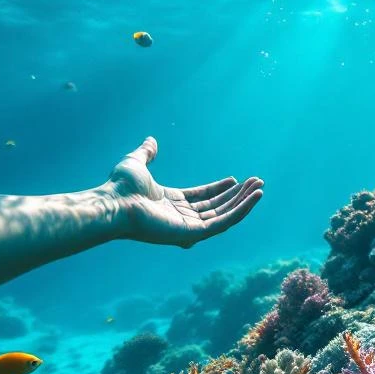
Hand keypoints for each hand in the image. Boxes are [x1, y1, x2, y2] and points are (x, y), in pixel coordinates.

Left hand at [105, 137, 263, 247]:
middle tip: (256, 183)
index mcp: (170, 203)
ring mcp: (188, 227)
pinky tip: (254, 197)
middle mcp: (181, 217)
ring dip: (244, 202)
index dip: (219, 189)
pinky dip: (241, 210)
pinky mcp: (193, 233)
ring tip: (260, 188)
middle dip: (238, 195)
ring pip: (224, 215)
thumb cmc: (120, 186)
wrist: (114, 203)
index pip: (202, 198)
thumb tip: (150, 140)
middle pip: (217, 206)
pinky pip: (223, 222)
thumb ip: (146, 153)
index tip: (235, 180)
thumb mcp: (136, 162)